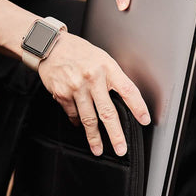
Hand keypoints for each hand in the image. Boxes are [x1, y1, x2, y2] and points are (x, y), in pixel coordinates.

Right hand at [38, 31, 150, 156]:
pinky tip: (80, 126)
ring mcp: (76, 87)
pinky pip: (73, 115)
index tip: (144, 120)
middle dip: (115, 134)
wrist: (51, 46)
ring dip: (94, 137)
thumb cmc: (80, 53)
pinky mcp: (62, 94)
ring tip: (98, 149)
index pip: (128, 90)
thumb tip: (124, 101)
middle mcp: (92, 78)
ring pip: (88, 119)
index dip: (138, 107)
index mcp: (107, 67)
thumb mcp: (102, 58)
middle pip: (107, 112)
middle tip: (121, 149)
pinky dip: (78, 122)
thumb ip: (112, 77)